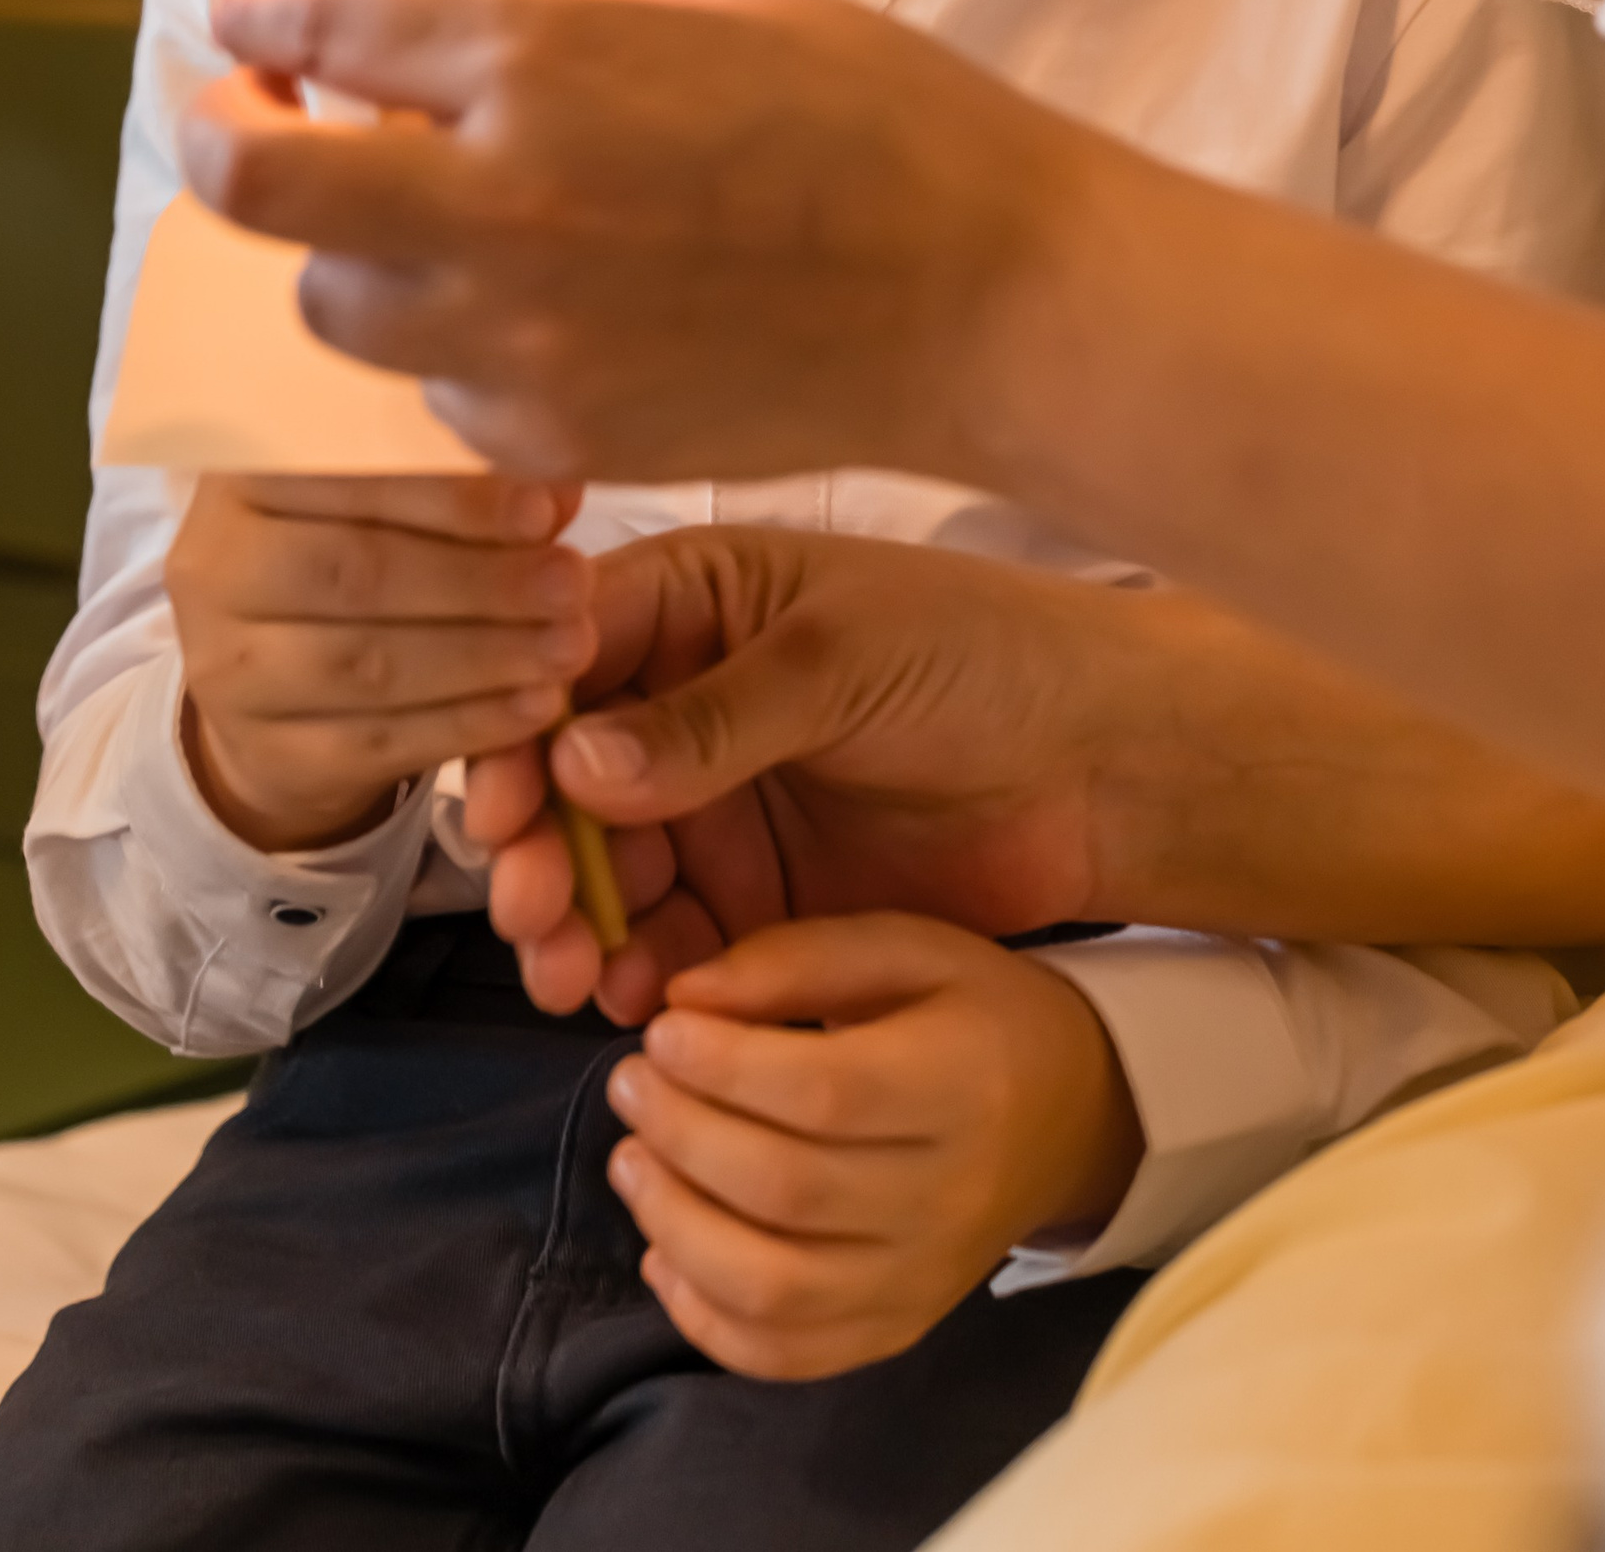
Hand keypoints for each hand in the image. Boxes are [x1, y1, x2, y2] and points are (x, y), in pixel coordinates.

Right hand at [167, 468, 594, 853]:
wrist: (284, 683)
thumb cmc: (359, 553)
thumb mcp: (397, 505)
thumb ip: (465, 486)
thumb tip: (558, 483)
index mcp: (243, 478)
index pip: (344, 475)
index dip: (451, 494)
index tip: (546, 510)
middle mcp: (213, 566)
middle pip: (357, 573)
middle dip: (481, 580)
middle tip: (573, 583)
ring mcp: (226, 669)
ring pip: (368, 663)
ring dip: (486, 655)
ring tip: (571, 645)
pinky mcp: (262, 752)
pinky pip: (376, 743)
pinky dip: (467, 725)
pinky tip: (536, 707)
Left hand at [183, 0, 1084, 489]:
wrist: (987, 295)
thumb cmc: (876, 120)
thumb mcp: (704, 11)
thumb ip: (545, 34)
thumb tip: (432, 54)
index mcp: (537, 55)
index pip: (312, 33)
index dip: (257, 24)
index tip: (249, 27)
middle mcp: (496, 194)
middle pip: (255, 190)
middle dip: (236, 144)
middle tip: (261, 125)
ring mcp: (516, 330)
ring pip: (334, 306)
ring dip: (356, 258)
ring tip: (444, 230)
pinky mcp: (554, 432)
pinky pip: (439, 392)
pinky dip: (461, 351)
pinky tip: (552, 315)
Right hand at [458, 527, 1133, 1023]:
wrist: (1105, 762)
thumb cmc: (983, 658)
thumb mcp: (842, 661)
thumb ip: (714, 718)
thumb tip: (577, 760)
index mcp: (700, 603)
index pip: (568, 657)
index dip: (516, 729)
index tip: (499, 807)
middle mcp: (690, 699)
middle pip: (567, 775)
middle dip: (535, 845)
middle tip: (533, 910)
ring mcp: (721, 799)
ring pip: (608, 866)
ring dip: (575, 921)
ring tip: (569, 976)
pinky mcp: (761, 890)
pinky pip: (675, 936)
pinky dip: (644, 971)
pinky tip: (633, 1001)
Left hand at [601, 915, 1141, 1379]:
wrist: (1067, 1114)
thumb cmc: (971, 1012)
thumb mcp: (904, 947)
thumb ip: (793, 960)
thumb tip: (683, 998)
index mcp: (965, 1082)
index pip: (828, 1094)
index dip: (727, 1066)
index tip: (662, 1030)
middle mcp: (950, 1197)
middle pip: (789, 1191)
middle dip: (682, 1136)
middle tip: (630, 1084)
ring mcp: (922, 1280)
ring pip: (774, 1289)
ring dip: (676, 1226)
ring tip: (633, 1160)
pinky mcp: (895, 1329)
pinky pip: (784, 1353)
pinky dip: (704, 1314)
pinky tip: (665, 1248)